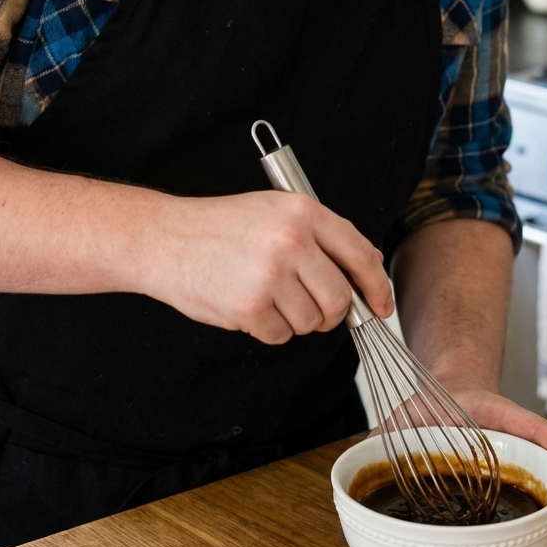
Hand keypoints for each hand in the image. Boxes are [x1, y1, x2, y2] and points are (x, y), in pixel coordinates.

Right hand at [140, 189, 393, 344]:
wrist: (164, 238)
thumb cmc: (218, 226)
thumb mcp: (274, 212)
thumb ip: (320, 236)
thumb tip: (367, 270)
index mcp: (304, 212)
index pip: (361, 255)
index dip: (377, 287)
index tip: (382, 306)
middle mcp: (292, 240)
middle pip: (340, 299)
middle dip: (330, 313)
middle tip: (308, 306)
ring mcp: (271, 274)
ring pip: (311, 321)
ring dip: (293, 319)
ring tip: (264, 295)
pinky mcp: (250, 306)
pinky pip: (281, 335)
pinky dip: (267, 328)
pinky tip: (246, 304)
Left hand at [369, 387, 546, 546]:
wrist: (447, 395)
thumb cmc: (434, 403)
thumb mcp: (412, 408)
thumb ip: (393, 425)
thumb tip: (370, 444)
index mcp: (492, 414)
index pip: (531, 425)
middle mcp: (512, 440)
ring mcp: (514, 462)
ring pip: (545, 493)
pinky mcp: (508, 483)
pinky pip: (528, 504)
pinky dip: (537, 529)